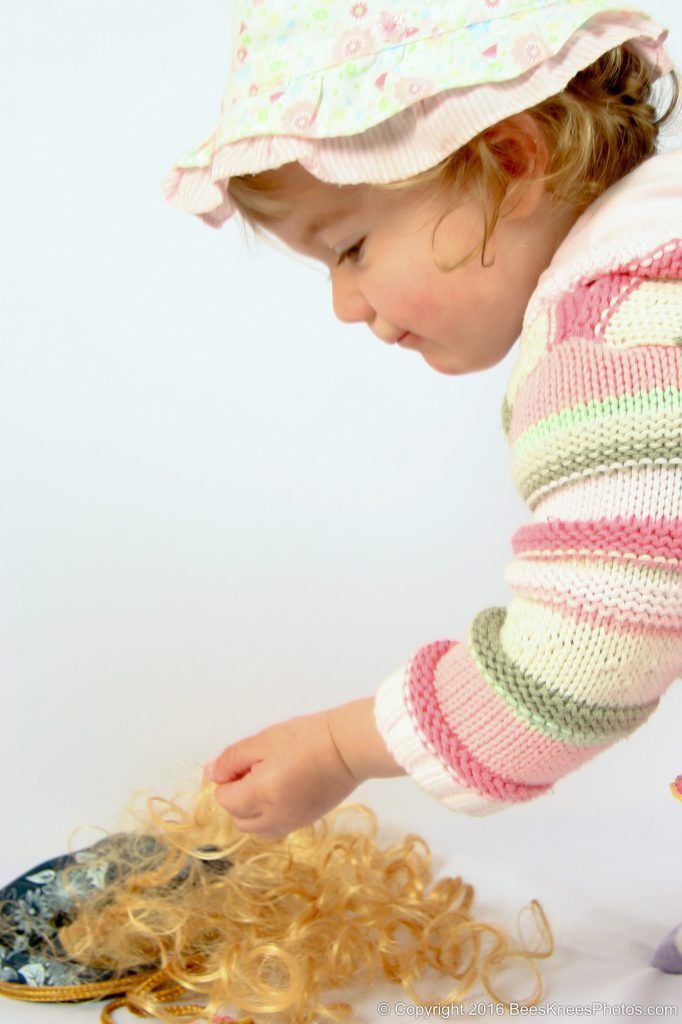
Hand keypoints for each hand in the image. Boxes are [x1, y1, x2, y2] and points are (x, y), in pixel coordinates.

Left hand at [204, 709, 361, 840]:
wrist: (348, 748)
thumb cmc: (305, 739)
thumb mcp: (262, 741)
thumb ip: (231, 759)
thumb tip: (212, 774)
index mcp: (259, 796)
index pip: (224, 799)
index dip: (230, 778)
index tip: (248, 761)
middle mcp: (273, 818)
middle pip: (237, 818)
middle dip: (237, 797)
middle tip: (257, 769)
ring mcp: (291, 824)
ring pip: (255, 829)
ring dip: (251, 811)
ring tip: (268, 782)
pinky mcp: (305, 823)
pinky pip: (274, 828)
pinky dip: (269, 816)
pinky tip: (283, 791)